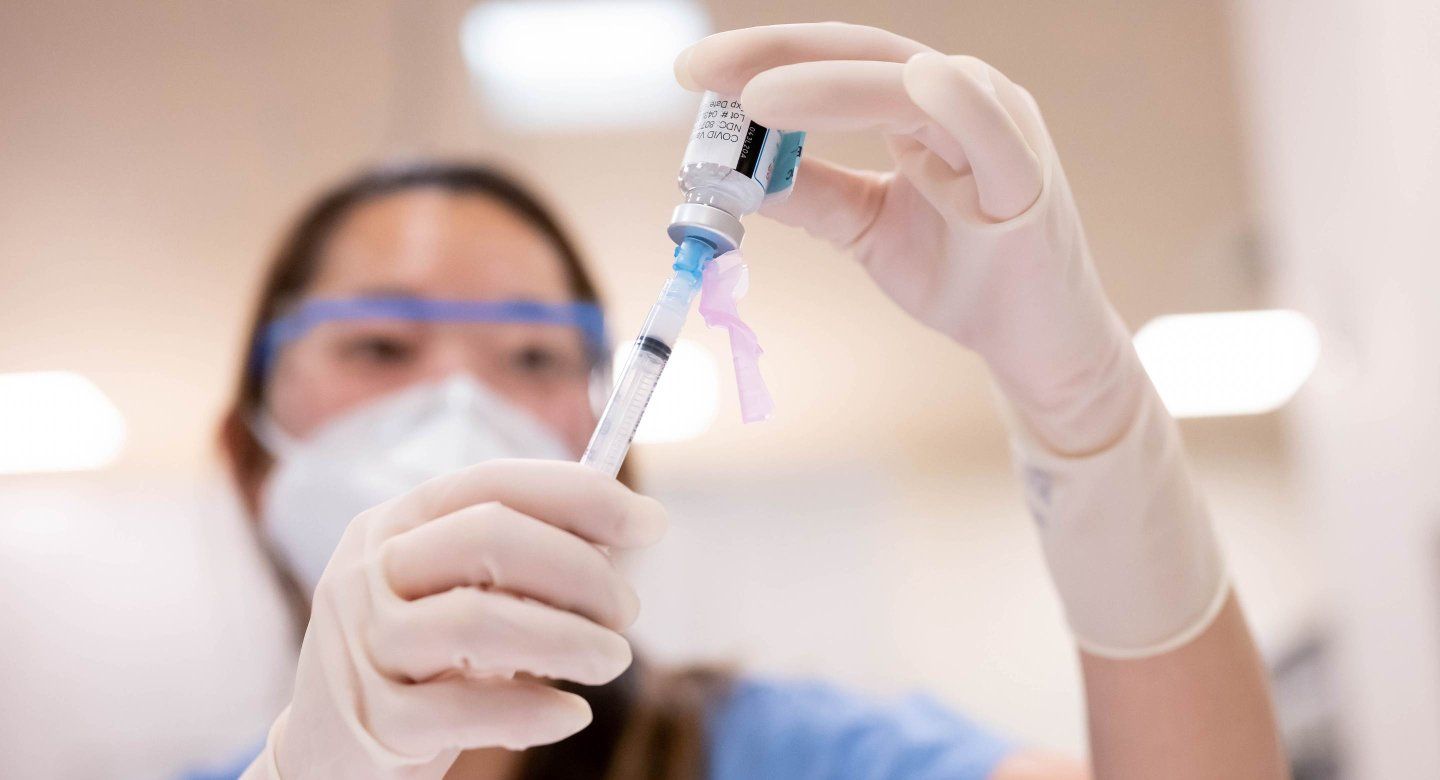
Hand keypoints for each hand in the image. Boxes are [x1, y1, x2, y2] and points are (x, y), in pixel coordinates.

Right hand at [244, 460, 666, 778]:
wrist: (330, 750)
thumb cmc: (419, 657)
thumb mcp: (454, 591)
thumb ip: (519, 558)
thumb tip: (626, 527)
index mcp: (397, 522)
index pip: (495, 482)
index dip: (581, 496)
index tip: (650, 523)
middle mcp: (369, 569)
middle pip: (489, 538)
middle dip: (580, 571)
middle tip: (627, 611)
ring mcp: (362, 644)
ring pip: (477, 621)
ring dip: (567, 639)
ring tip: (611, 660)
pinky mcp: (370, 718)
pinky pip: (460, 709)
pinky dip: (529, 711)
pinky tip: (569, 714)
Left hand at [676, 23, 1141, 454]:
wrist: (1034, 346)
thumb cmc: (963, 275)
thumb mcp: (864, 228)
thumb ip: (810, 193)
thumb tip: (731, 175)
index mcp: (926, 101)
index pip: (837, 58)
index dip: (765, 55)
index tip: (694, 73)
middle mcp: (965, 95)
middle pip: (862, 52)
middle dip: (776, 54)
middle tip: (700, 70)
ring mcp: (1002, 126)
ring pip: (907, 81)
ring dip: (829, 84)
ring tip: (756, 99)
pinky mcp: (1025, 175)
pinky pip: (983, 123)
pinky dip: (945, 98)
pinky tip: (903, 88)